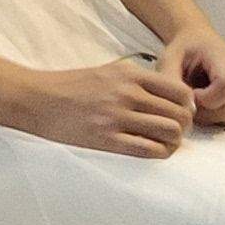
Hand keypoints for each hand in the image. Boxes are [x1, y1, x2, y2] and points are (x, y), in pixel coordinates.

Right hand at [7, 58, 195, 157]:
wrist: (37, 99)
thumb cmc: (73, 86)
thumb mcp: (108, 71)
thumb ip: (138, 80)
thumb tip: (174, 95)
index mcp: (129, 74)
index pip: (180, 91)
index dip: (187, 106)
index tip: (181, 113)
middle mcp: (126, 93)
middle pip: (180, 114)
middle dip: (184, 126)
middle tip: (175, 132)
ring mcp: (116, 117)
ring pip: (170, 133)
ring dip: (173, 141)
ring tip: (164, 143)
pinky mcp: (107, 139)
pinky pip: (149, 150)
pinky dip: (158, 153)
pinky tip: (152, 150)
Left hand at [162, 25, 224, 132]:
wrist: (201, 44)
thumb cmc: (185, 53)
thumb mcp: (168, 59)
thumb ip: (171, 80)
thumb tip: (185, 107)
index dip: (206, 100)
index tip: (191, 94)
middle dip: (206, 114)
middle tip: (194, 102)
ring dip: (218, 121)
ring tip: (206, 103)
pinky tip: (222, 111)